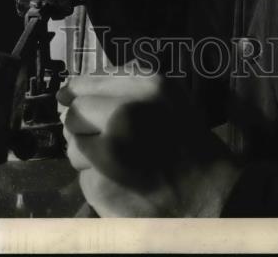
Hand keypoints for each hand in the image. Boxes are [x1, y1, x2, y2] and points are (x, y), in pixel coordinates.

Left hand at [57, 70, 240, 216]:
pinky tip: (122, 183)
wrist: (210, 195)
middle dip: (81, 126)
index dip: (75, 93)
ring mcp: (110, 151)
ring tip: (118, 162)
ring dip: (88, 155)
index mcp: (146, 84)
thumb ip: (128, 83)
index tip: (68, 98)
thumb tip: (74, 87)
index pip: (87, 83)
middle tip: (101, 138)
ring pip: (74, 147)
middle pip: (74, 113)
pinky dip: (97, 180)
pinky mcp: (101, 185)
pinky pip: (84, 177)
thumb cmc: (188, 142)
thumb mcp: (168, 95)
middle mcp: (124, 112)